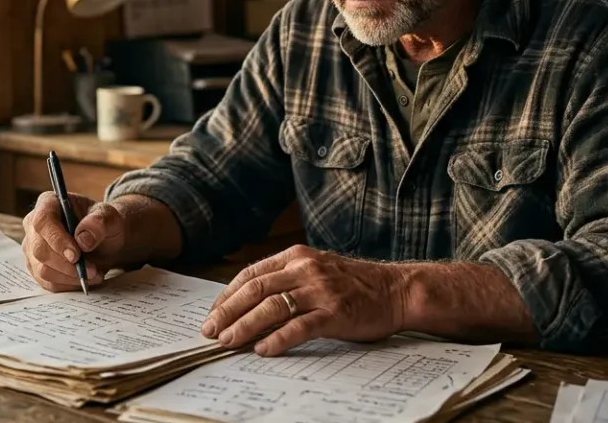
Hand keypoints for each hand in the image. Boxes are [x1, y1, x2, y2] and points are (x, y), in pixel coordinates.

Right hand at [21, 192, 125, 291]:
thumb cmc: (103, 224)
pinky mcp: (36, 267)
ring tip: (93, 274)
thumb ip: (99, 223)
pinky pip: (47, 282)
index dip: (57, 240)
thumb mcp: (110, 218)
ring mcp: (32, 247)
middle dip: (67, 265)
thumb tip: (83, 239)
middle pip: (40, 249)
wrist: (104, 241)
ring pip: (42, 269)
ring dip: (70, 277)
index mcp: (48, 203)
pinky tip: (83, 279)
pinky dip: (68, 284)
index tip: (76, 256)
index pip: (43, 221)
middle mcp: (33, 225)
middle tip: (92, 270)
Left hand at [201, 245, 405, 355]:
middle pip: (255, 290)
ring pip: (271, 307)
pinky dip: (277, 339)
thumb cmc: (354, 284)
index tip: (212, 314)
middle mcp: (304, 269)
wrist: (397, 290)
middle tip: (210, 331)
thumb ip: (286, 279)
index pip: (250, 274)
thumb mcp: (316, 269)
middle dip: (227, 312)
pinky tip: (263, 349)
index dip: (226, 295)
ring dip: (244, 326)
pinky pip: (299, 327)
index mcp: (296, 256)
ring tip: (228, 341)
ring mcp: (320, 290)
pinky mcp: (335, 313)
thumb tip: (249, 302)